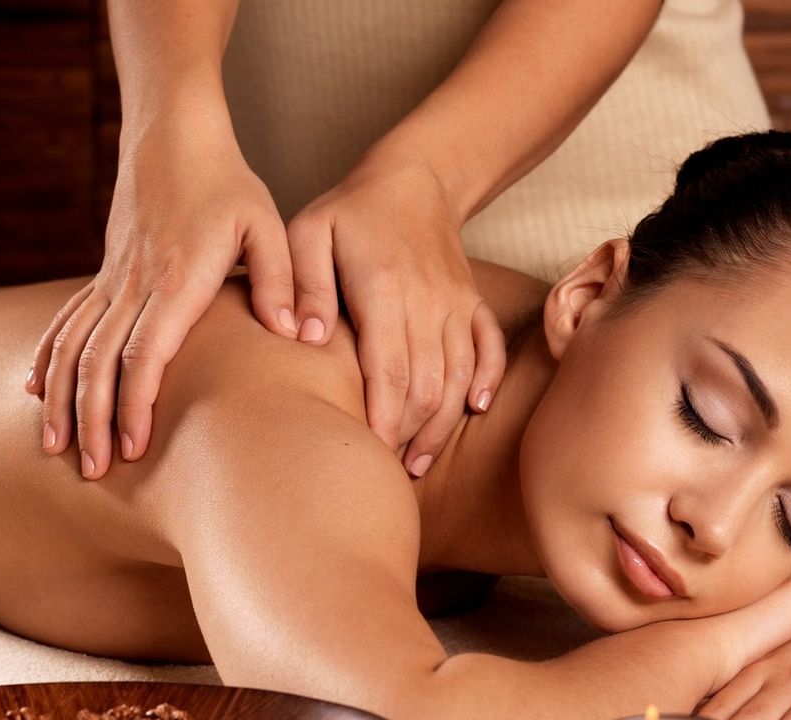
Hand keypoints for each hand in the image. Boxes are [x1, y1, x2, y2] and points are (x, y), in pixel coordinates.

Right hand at [30, 115, 295, 478]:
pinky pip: (66, 322)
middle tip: (93, 471)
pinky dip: (48, 360)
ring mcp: (112, 279)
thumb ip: (284, 279)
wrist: (172, 131)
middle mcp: (133, 284)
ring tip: (56, 449)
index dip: (136, 403)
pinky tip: (35, 393)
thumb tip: (298, 333)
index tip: (134, 448)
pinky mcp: (104, 273)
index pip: (145, 351)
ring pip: (72, 347)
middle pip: (98, 361)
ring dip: (62, 400)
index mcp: (175, 279)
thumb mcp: (267, 224)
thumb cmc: (226, 181)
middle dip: (92, 420)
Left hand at [286, 158, 506, 476]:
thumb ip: (303, 284)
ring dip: (440, 424)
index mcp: (383, 288)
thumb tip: (304, 336)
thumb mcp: (307, 233)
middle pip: (426, 385)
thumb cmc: (349, 212)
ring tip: (416, 462)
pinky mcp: (473, 304)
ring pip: (457, 377)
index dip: (383, 417)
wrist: (413, 178)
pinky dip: (484, 383)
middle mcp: (428, 301)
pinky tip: (472, 412)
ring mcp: (457, 304)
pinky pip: (487, 350)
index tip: (371, 453)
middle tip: (385, 470)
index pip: (389, 368)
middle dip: (408, 434)